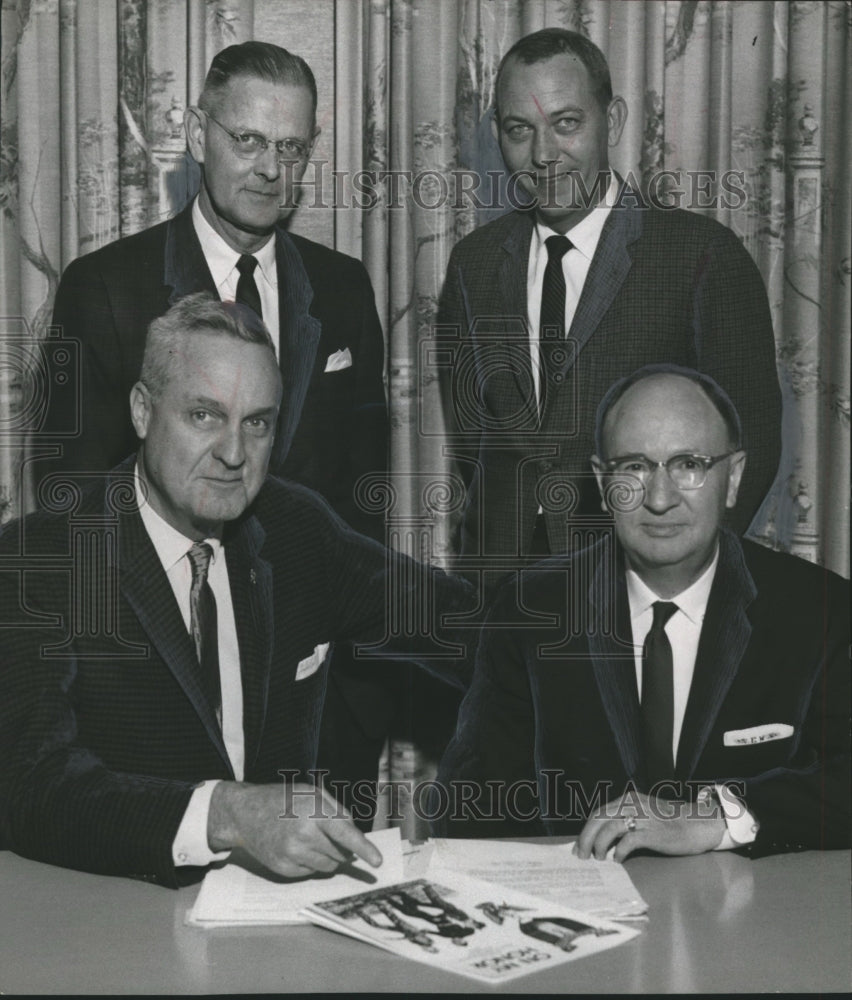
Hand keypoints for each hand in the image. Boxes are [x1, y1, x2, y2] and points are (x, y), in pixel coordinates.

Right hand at [208, 781, 381, 877]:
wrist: (245, 813)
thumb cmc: (282, 799)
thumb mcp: (312, 792)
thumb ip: (337, 810)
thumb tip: (355, 833)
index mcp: (313, 812)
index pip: (345, 834)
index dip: (364, 849)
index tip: (378, 862)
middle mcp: (303, 835)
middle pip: (340, 854)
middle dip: (342, 848)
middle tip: (327, 833)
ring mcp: (292, 854)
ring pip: (328, 866)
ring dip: (329, 857)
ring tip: (311, 838)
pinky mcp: (283, 868)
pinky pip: (311, 872)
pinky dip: (312, 862)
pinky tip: (297, 847)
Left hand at [575, 790, 725, 861]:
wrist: (698, 824)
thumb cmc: (670, 823)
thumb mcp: (644, 814)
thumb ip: (626, 820)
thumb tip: (602, 838)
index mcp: (629, 799)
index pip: (599, 812)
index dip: (586, 829)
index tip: (579, 846)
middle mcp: (633, 804)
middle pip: (599, 818)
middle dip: (586, 837)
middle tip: (581, 855)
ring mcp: (643, 817)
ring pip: (610, 828)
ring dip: (600, 845)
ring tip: (598, 858)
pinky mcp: (653, 832)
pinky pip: (628, 841)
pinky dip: (619, 851)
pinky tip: (618, 859)